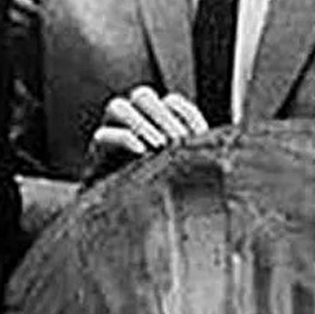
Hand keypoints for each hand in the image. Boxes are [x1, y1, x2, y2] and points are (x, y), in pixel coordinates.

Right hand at [86, 87, 207, 181]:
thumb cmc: (157, 191)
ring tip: (158, 145)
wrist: (123, 218)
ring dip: (140, 122)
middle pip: (142, 96)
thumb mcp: (179, 171)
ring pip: (118, 107)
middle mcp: (130, 120)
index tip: (198, 135)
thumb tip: (216, 147)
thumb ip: (193, 156)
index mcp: (155, 122)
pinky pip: (103, 134)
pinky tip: (140, 152)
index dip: (186, 113)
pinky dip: (123, 138)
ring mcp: (111, 131)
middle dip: (162, 115)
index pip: (171, 102)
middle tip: (176, 139)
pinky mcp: (97, 150)